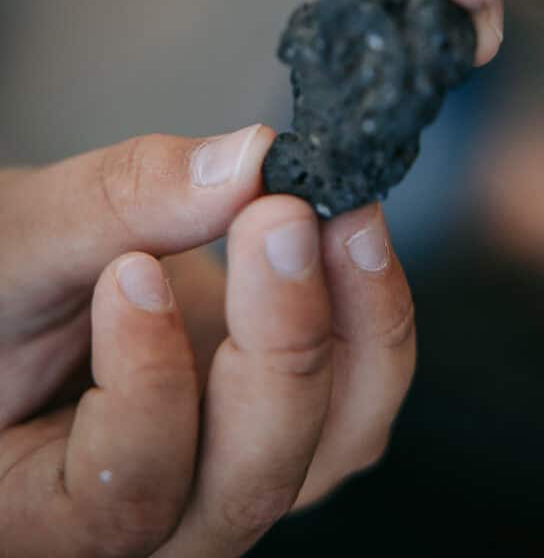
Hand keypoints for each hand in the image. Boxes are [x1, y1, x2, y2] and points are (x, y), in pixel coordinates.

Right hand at [0, 128, 413, 555]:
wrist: (24, 276)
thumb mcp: (17, 240)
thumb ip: (114, 204)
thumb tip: (246, 161)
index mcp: (44, 513)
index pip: (121, 497)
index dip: (148, 388)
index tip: (135, 271)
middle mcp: (154, 522)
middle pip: (249, 482)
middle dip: (281, 343)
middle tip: (281, 218)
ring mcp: (230, 471)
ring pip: (332, 447)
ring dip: (354, 326)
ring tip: (342, 217)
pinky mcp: (282, 418)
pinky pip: (357, 396)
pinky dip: (369, 315)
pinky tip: (350, 232)